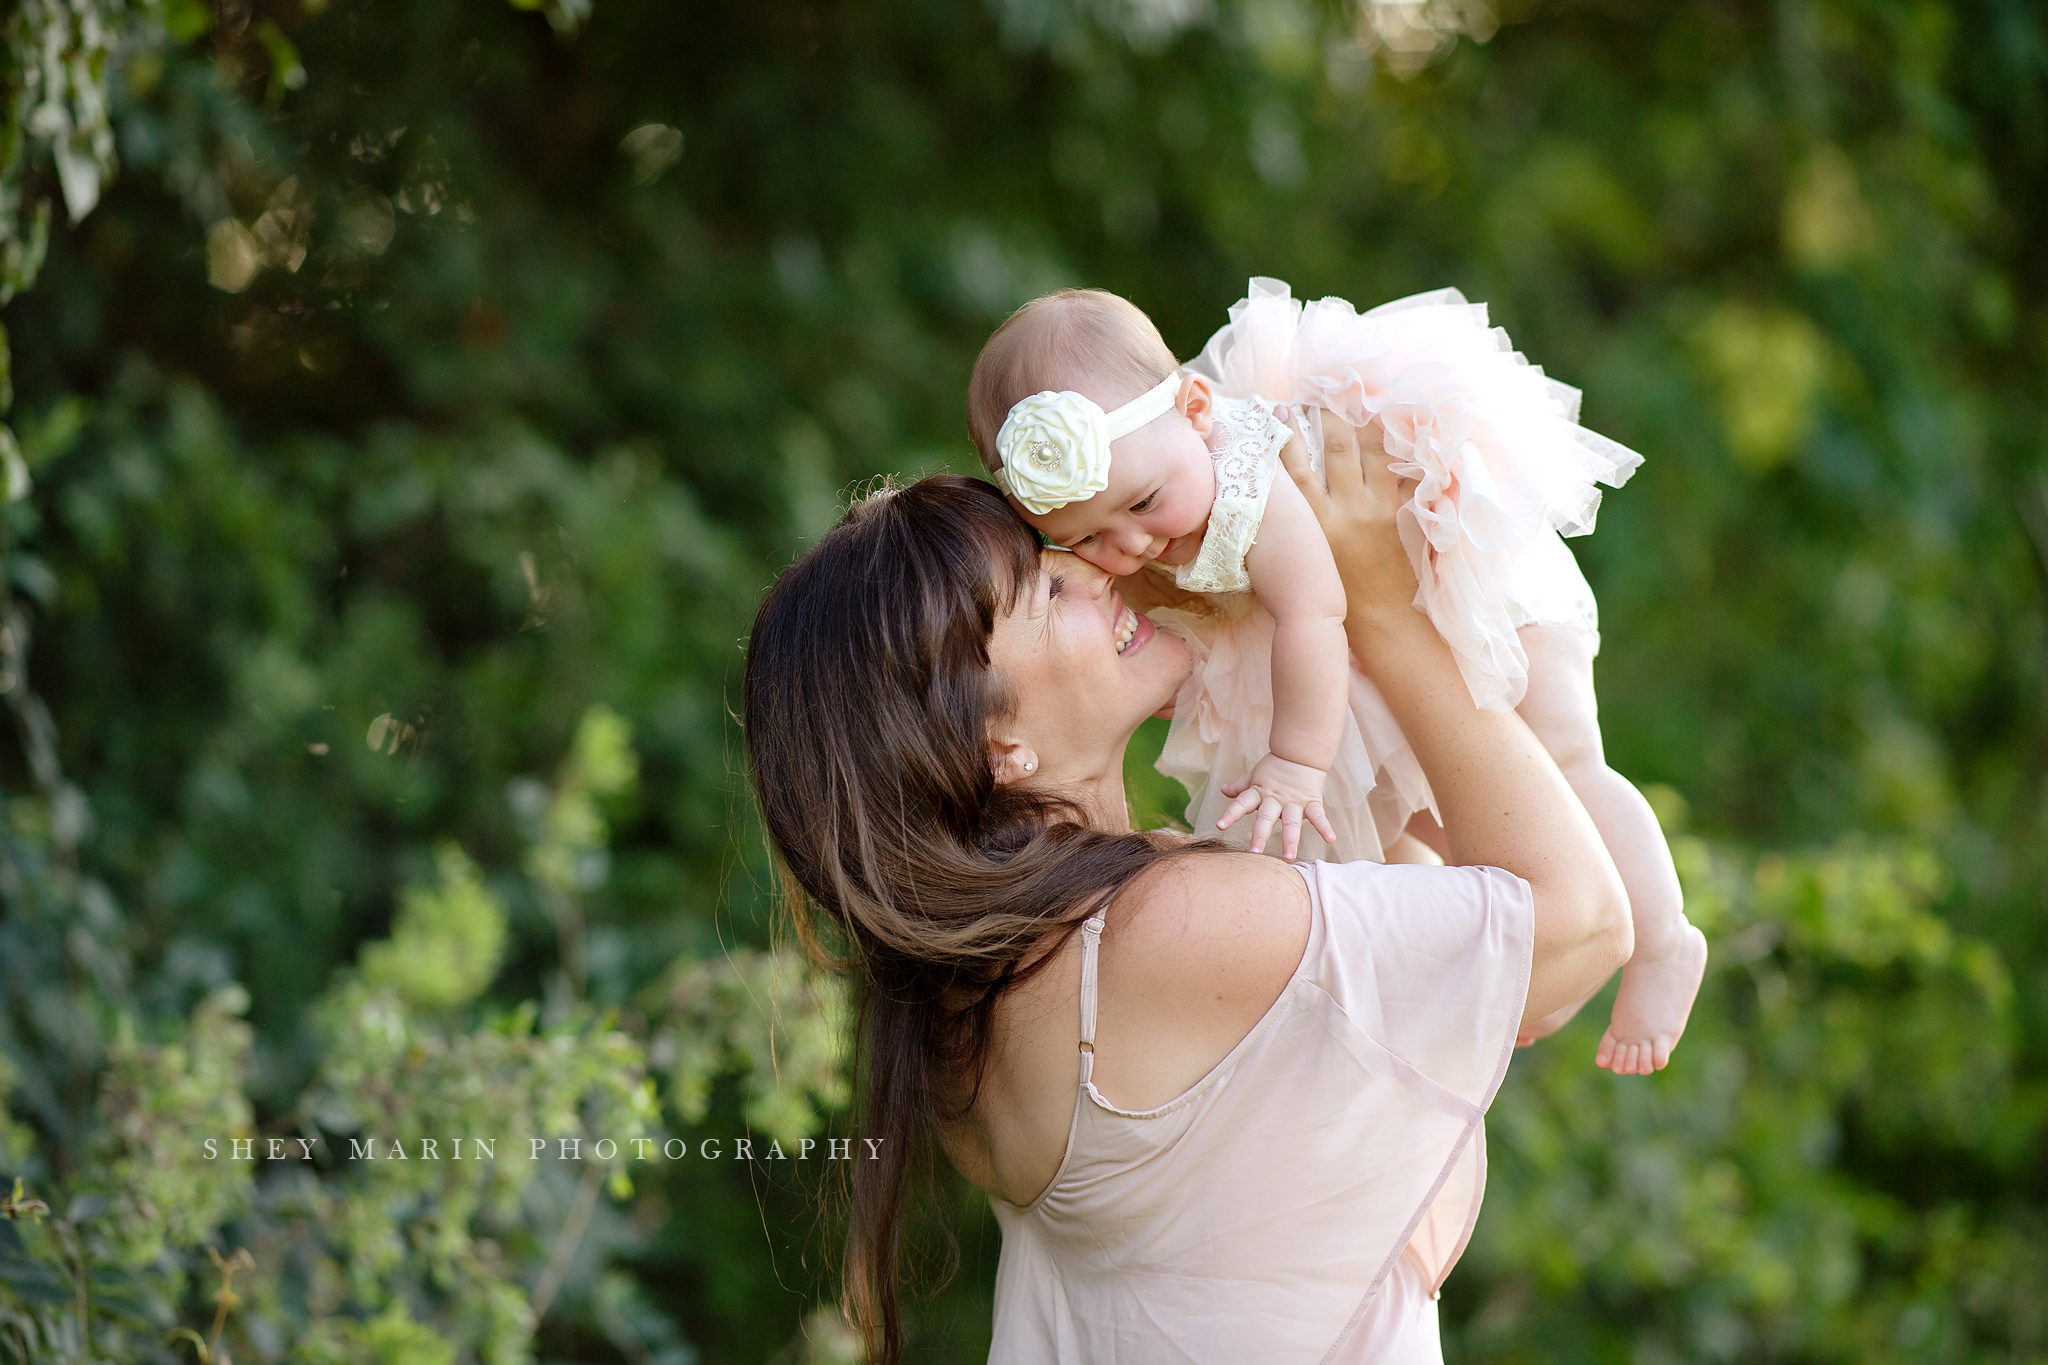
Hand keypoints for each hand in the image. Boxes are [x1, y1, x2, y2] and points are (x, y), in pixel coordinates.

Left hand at [1217, 752, 1335, 858]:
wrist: (1301, 751)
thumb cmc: (1276, 766)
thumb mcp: (1255, 776)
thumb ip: (1240, 786)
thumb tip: (1223, 790)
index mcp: (1259, 792)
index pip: (1242, 803)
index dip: (1231, 814)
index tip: (1220, 825)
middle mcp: (1275, 799)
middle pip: (1266, 818)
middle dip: (1260, 835)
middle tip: (1254, 853)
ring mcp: (1294, 801)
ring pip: (1291, 822)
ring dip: (1290, 840)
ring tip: (1289, 857)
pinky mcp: (1312, 801)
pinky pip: (1318, 815)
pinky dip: (1325, 827)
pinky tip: (1331, 839)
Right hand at [1276, 413, 1417, 620]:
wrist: (1380, 618)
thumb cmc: (1334, 593)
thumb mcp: (1303, 556)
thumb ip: (1292, 524)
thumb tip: (1276, 493)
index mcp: (1314, 523)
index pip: (1294, 467)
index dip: (1285, 434)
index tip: (1280, 411)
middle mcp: (1345, 509)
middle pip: (1337, 445)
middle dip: (1328, 415)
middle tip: (1320, 400)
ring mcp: (1377, 507)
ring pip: (1373, 449)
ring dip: (1363, 423)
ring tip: (1356, 407)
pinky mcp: (1400, 511)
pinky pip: (1402, 470)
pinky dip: (1399, 449)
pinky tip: (1395, 432)